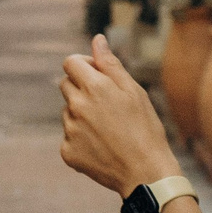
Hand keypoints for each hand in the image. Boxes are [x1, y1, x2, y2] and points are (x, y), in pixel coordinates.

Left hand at [56, 35, 179, 196]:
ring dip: (82, 114)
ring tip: (109, 130)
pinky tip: (102, 146)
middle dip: (82, 88)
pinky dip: (82, 139)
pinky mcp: (67, 152)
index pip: (70, 63)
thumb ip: (110, 64)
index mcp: (94, 87)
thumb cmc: (145, 129)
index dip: (84, 66)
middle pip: (66, 85)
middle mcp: (77, 106)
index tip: (97, 75)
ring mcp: (70, 130)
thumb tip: (97, 40)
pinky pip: (69, 137)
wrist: (146, 173)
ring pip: (68, 112)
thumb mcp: (133, 91)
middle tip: (107, 105)